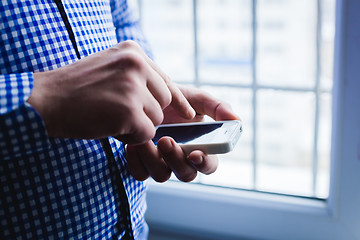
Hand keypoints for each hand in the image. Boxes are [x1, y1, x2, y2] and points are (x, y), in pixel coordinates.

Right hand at [27, 40, 194, 143]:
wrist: (45, 100)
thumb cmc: (76, 89)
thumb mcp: (110, 69)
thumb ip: (136, 77)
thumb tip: (165, 97)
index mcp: (133, 52)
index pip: (165, 80)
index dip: (178, 99)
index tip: (189, 113)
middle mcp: (136, 64)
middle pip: (164, 101)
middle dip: (147, 113)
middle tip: (120, 112)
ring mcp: (132, 86)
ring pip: (156, 118)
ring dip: (137, 125)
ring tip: (110, 117)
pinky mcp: (128, 111)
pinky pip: (146, 133)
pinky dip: (131, 136)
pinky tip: (109, 126)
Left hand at [126, 86, 239, 181]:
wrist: (145, 96)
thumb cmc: (176, 99)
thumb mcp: (197, 99)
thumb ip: (217, 107)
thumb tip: (236, 119)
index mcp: (200, 147)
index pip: (209, 165)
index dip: (205, 163)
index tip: (195, 153)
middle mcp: (182, 159)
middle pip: (186, 174)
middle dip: (176, 160)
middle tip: (166, 140)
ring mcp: (162, 163)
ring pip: (162, 176)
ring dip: (153, 160)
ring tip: (144, 140)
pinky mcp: (142, 163)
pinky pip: (140, 173)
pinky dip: (136, 161)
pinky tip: (133, 145)